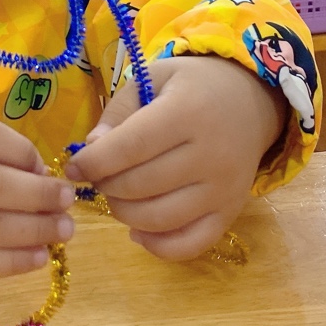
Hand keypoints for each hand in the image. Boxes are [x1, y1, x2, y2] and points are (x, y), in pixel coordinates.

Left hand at [66, 56, 284, 260]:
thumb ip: (119, 111)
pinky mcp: (230, 214)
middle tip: (98, 177)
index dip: (94, 161)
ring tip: (116, 196)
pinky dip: (155, 246)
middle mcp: (210, 154)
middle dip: (106, 185)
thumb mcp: (153, 78)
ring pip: (158, 219)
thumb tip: (90, 150)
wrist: (250, 101)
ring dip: (123, 213)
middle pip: (140, 185)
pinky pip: (189, 245)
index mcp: (187, 112)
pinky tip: (137, 229)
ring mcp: (223, 189)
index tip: (74, 167)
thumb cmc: (191, 87)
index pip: (131, 146)